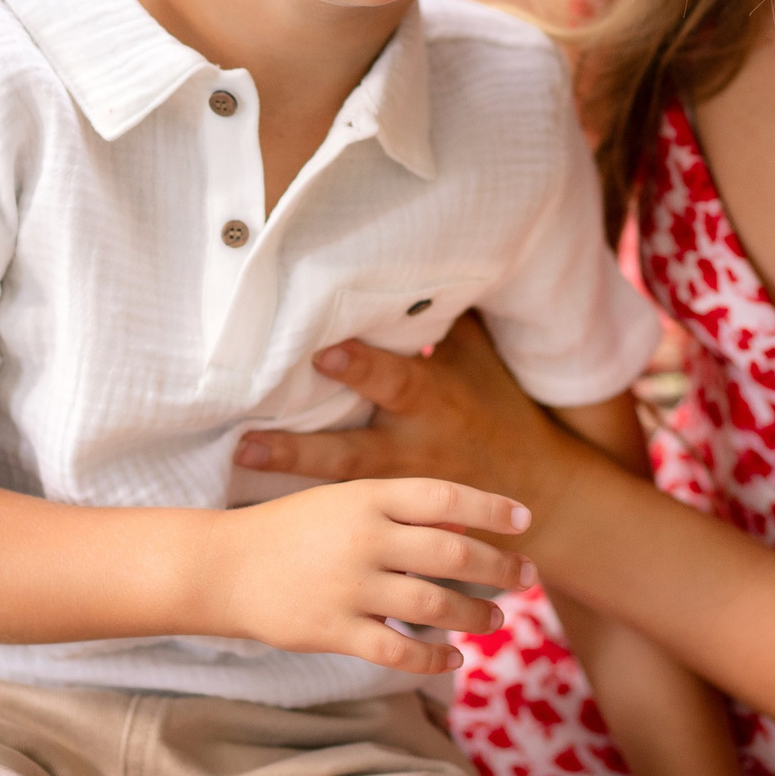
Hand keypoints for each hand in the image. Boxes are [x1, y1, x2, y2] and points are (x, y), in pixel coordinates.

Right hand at [207, 478, 536, 673]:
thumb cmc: (290, 529)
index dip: (492, 509)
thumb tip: (465, 529)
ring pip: (434, 605)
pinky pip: (399, 650)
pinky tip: (453, 659)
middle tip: (527, 576)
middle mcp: (364, 537)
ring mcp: (350, 586)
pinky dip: (434, 658)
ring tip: (496, 619)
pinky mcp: (334, 630)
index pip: (445, 497)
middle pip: (452, 554)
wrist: (223, 566)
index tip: (525, 520)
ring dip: (475, 615)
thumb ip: (398, 509)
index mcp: (366, 495)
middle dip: (499, 568)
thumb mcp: (342, 499)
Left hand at [231, 314, 589, 532]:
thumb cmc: (500, 408)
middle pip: (352, 451)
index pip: (394, 380)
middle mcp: (411, 447)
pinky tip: (259, 512)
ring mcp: (399, 487)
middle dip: (302, 449)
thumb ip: (440, 316)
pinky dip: (307, 513)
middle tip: (248, 441)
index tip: (322, 353)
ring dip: (289, 477)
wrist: (535, 489)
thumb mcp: (478, 357)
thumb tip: (405, 259)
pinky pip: (346, 512)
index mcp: (433, 399)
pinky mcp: (392, 515)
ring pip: (339, 487)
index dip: (360, 367)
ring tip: (239, 463)